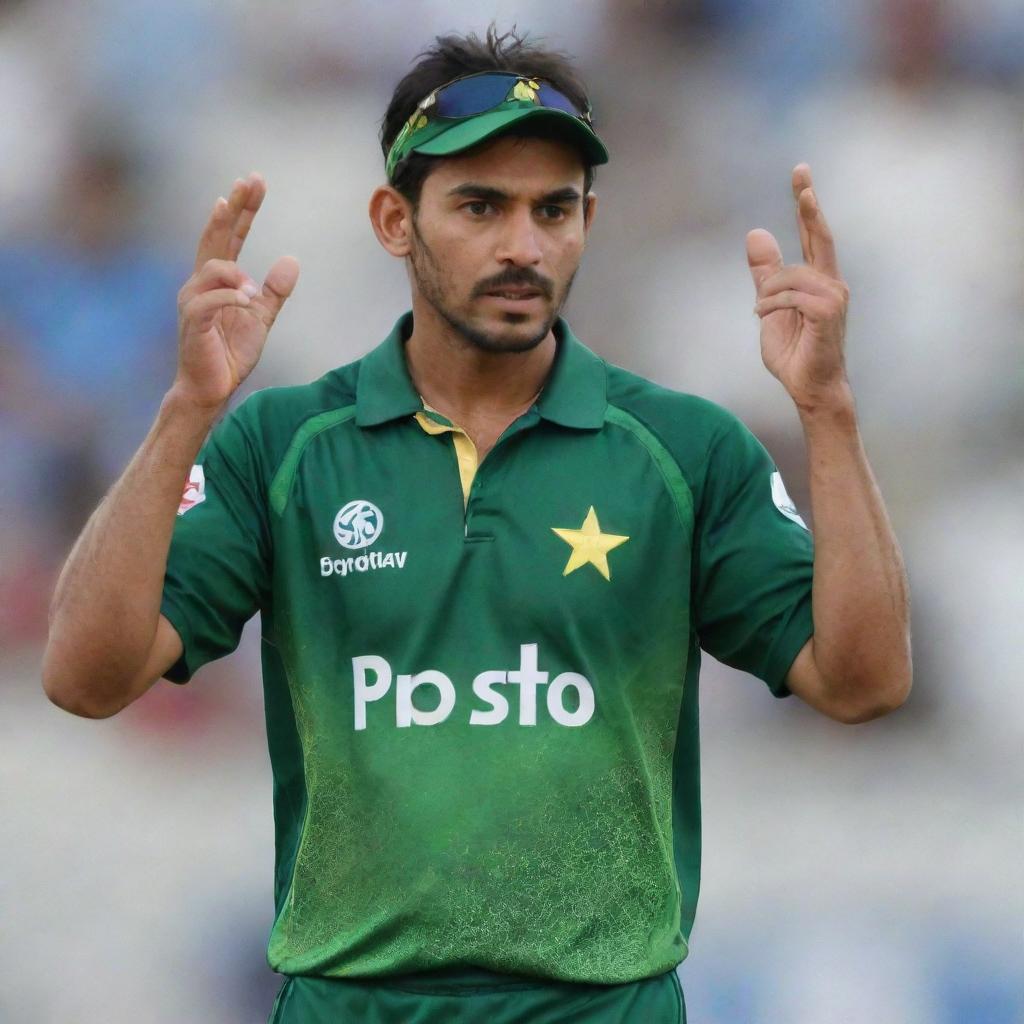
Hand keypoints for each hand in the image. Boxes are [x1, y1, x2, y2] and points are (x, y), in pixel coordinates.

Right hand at [172, 172, 299, 410]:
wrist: (211, 388)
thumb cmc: (230, 352)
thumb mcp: (261, 317)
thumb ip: (274, 290)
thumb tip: (292, 260)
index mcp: (217, 280)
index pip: (229, 237)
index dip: (241, 210)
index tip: (253, 183)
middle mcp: (200, 283)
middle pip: (215, 237)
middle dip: (234, 209)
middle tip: (250, 182)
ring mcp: (193, 301)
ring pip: (212, 268)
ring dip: (237, 274)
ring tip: (253, 295)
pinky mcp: (192, 322)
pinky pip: (210, 300)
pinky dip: (231, 297)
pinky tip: (247, 301)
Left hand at [746, 164, 850, 412]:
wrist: (809, 387)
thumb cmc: (794, 353)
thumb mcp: (770, 307)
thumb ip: (765, 273)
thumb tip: (756, 233)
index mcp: (819, 281)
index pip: (814, 235)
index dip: (807, 205)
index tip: (801, 174)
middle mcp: (832, 283)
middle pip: (819, 236)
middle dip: (808, 204)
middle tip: (801, 174)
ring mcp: (834, 297)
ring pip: (790, 275)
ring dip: (767, 293)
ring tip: (761, 312)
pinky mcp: (828, 312)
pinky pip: (790, 295)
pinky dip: (771, 305)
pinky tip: (763, 316)